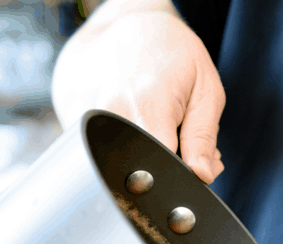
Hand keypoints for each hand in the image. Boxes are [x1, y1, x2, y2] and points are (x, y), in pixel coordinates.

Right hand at [52, 1, 224, 182]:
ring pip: (124, 163)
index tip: (193, 167)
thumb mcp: (205, 91)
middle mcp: (112, 112)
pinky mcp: (77, 122)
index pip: (165, 168)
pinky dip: (127, 150)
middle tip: (180, 141)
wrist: (133, 27)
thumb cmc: (175, 56)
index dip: (182, 175)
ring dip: (147, 157)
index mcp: (148, 105)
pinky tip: (138, 127)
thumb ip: (203, 139)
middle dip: (166, 166)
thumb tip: (201, 176)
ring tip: (158, 128)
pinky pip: (108, 154)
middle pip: (143, 169)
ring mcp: (89, 117)